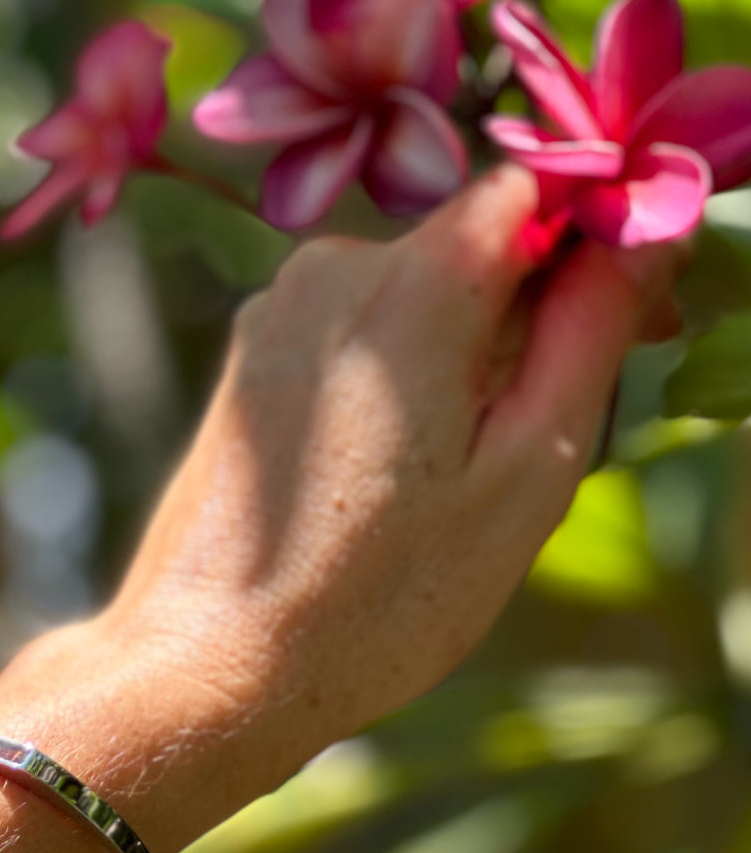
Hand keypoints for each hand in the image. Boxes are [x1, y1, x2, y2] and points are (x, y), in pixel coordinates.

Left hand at [0, 166, 683, 852]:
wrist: (213, 660)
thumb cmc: (381, 594)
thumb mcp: (526, 472)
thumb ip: (590, 333)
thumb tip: (640, 238)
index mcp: (413, 282)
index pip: (531, 192)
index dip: (587, 244)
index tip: (615, 324)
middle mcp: (330, 267)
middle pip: (468, 252)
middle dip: (517, 322)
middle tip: (517, 447)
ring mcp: (276, 311)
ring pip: (409, 301)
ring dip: (452, 363)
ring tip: (437, 482)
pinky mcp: (248, 357)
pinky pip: (350, 337)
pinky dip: (389, 382)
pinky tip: (379, 477)